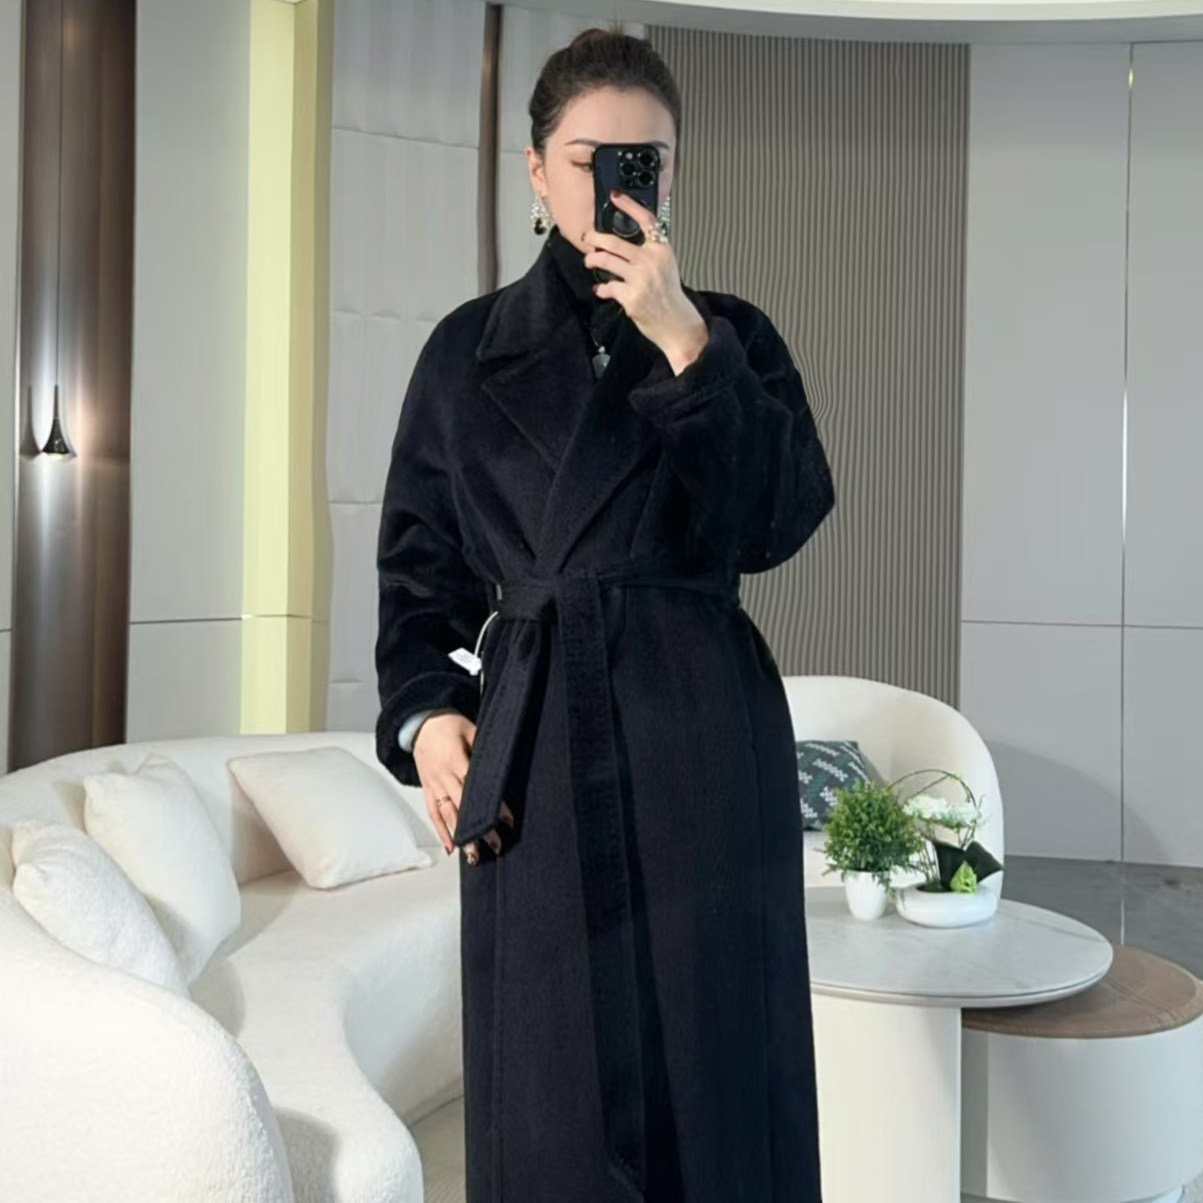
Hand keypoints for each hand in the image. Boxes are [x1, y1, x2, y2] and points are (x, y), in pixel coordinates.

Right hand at [414, 712, 514, 862]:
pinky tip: (451, 848)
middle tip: (495, 846)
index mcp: (455, 761)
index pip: (476, 788)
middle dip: (479, 828)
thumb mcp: (471, 730)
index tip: (506, 820)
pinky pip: (433, 813)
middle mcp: (443, 777)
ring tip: (473, 855)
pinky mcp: (427, 789)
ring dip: (460, 836)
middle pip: (463, 807)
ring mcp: (433, 785)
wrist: (420, 722)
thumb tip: (500, 768)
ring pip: (448, 815)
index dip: (492, 805)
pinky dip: (441, 831)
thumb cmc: (448, 724)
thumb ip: (483, 750)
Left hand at [582, 191, 709, 375]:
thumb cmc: (669, 296)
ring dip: (593, 260)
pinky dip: (602, 288)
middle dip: (595, 238)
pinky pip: (608, 286)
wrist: (676, 322)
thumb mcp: (666, 266)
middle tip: (587, 237)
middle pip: (615, 242)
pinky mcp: (630, 296)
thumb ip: (649, 252)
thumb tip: (622, 244)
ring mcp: (640, 279)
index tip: (615, 196)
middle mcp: (651, 261)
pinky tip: (602, 289)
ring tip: (590, 261)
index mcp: (662, 250)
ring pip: (606, 261)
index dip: (629, 205)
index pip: (646, 220)